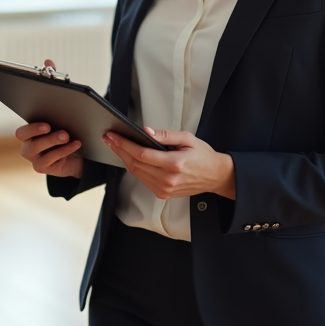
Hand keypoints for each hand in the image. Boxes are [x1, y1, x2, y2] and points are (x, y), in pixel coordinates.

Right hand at [14, 59, 84, 178]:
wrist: (79, 154)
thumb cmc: (67, 128)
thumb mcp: (62, 107)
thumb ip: (53, 83)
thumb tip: (48, 60)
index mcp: (30, 129)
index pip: (22, 128)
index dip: (31, 125)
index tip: (46, 121)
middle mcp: (28, 143)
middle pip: (24, 138)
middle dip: (38, 132)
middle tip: (52, 126)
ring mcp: (35, 157)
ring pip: (37, 150)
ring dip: (53, 142)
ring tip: (67, 135)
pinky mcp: (44, 167)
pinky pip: (51, 160)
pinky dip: (64, 151)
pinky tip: (77, 144)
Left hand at [103, 127, 235, 199]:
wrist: (215, 176)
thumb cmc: (203, 156)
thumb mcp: (188, 138)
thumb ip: (166, 135)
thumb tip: (146, 131)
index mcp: (175, 164)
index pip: (142, 154)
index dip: (124, 144)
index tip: (113, 136)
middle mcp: (168, 179)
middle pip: (135, 164)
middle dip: (119, 149)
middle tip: (108, 138)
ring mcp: (164, 189)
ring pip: (136, 173)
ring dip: (123, 158)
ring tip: (114, 145)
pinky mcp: (162, 193)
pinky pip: (142, 179)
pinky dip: (133, 167)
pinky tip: (127, 157)